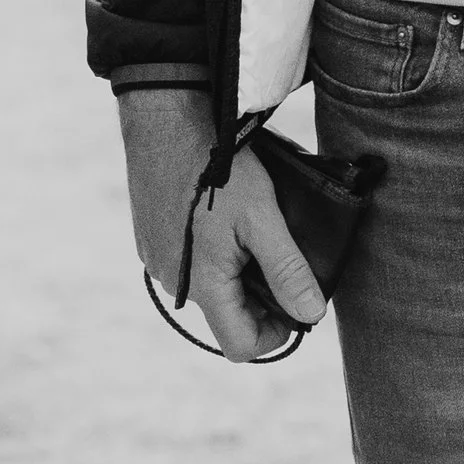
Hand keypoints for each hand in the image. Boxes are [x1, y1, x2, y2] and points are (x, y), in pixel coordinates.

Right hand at [118, 85, 326, 360]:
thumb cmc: (216, 167)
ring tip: (250, 225)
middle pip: (226, 313)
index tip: (294, 299)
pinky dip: (209, 247)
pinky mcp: (149, 235)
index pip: (241, 345)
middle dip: (257, 294)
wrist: (165, 117)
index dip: (274, 333)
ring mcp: (157, 259)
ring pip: (207, 284)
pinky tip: (221, 210)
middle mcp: (174, 282)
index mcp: (203, 286)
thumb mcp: (262, 216)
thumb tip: (313, 314)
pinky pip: (187, 259)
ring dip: (233, 268)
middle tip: (278, 253)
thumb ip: (287, 269)